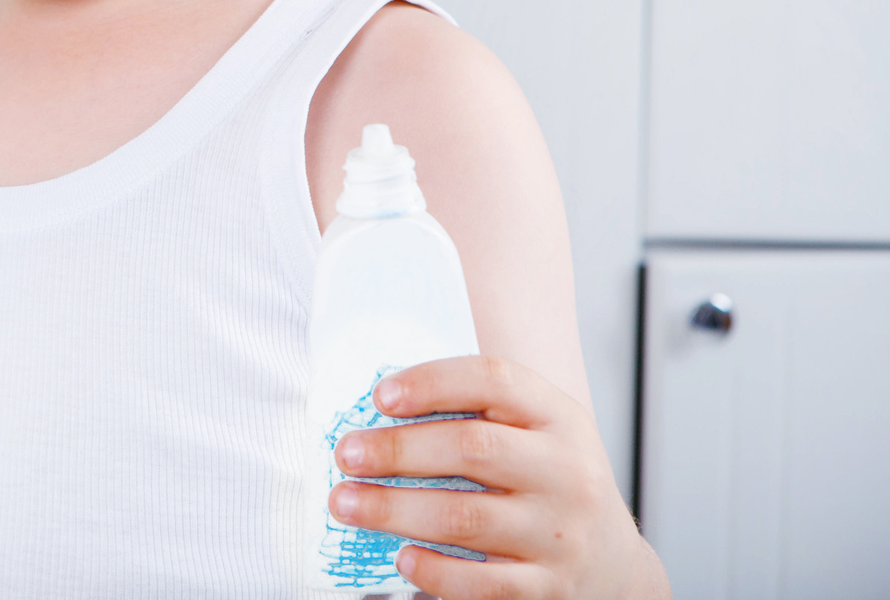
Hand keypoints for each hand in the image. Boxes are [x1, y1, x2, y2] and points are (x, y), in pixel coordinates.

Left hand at [329, 356, 669, 599]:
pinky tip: (402, 557)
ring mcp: (559, 534)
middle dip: (397, 450)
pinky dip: (434, 570)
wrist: (614, 564)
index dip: (432, 383)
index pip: (495, 380)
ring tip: (346, 502)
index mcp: (559, 419)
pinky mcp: (548, 588)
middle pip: (472, 448)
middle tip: (346, 454)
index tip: (379, 397)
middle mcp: (567, 472)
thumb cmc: (549, 483)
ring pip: (465, 517)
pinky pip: (481, 583)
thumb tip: (377, 415)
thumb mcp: (536, 432)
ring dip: (393, 509)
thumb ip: (475, 414)